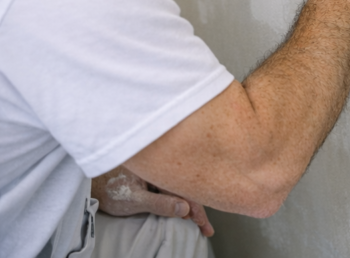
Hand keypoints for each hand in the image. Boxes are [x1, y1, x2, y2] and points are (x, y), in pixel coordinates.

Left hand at [92, 167, 213, 236]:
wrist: (94, 186)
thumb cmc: (110, 190)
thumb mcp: (134, 199)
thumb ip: (159, 203)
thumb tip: (185, 208)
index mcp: (161, 169)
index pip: (185, 189)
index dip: (196, 207)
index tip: (202, 224)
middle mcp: (163, 170)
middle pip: (187, 190)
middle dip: (198, 209)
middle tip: (206, 229)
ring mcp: (160, 176)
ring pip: (181, 191)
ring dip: (191, 207)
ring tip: (199, 223)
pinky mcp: (156, 182)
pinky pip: (174, 191)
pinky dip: (181, 203)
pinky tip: (185, 211)